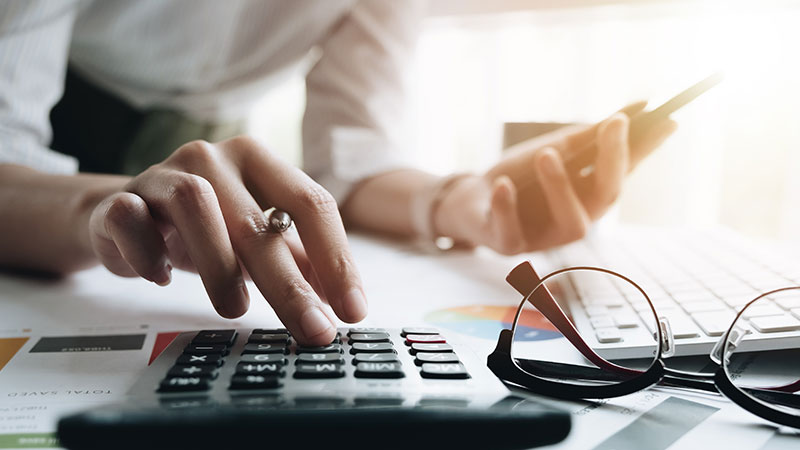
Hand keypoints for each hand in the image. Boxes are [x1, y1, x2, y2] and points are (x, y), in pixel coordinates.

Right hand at [86, 136, 365, 344]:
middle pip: (257, 220)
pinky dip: (148, 253)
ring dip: (219, 265)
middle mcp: (214, 158)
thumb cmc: (204, 228)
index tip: (351, 310)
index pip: (312, 203)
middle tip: (311, 328)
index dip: (336, 259)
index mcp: (259, 161)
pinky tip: (160, 276)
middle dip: (290, 284)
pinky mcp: (119, 198)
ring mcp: (163, 172)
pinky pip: (130, 218)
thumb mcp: (256, 239)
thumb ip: (297, 261)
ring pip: (195, 205)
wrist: (124, 215)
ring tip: (236, 309)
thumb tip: (340, 302)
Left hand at [434, 103, 676, 253]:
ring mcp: (545, 237)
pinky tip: (503, 185)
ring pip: (570, 223)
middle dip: (613, 161)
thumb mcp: (553, 149)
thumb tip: (641, 106)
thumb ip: (590, 135)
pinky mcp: (509, 246)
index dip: (646, 148)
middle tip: (615, 123)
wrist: (469, 199)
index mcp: (588, 195)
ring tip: (547, 153)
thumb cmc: (518, 176)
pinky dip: (507, 208)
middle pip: (606, 197)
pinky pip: (511, 234)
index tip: (668, 119)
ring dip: (560, 188)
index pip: (624, 170)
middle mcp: (576, 219)